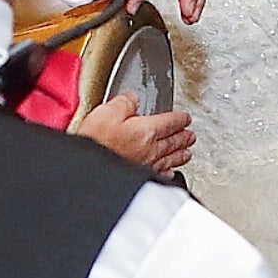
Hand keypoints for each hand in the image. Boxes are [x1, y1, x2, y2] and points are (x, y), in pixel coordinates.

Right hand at [71, 94, 194, 176]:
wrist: (88, 173)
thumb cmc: (94, 144)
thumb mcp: (106, 113)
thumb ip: (123, 103)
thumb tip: (132, 99)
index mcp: (146, 130)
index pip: (170, 122)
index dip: (180, 118)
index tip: (185, 118)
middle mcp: (151, 150)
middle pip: (173, 141)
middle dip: (183, 137)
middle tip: (190, 135)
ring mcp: (147, 166)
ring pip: (170, 159)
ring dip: (180, 154)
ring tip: (186, 153)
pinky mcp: (140, 179)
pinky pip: (160, 174)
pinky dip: (168, 171)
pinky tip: (169, 172)